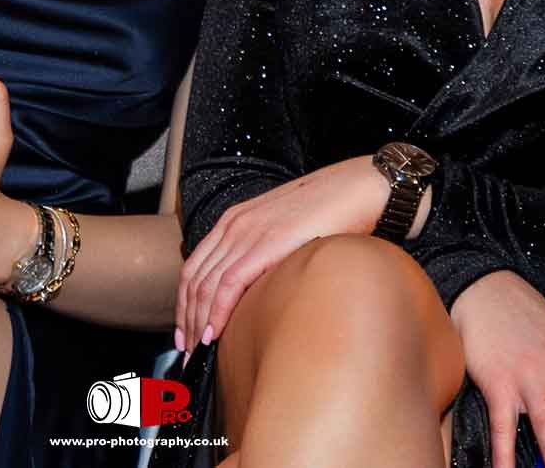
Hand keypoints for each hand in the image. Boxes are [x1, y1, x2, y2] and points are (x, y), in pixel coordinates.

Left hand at [175, 155, 385, 354]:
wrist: (360, 189)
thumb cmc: (331, 212)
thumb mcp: (285, 231)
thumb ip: (264, 253)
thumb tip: (260, 290)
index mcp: (235, 221)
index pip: (194, 268)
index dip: (184, 305)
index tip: (185, 336)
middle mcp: (235, 225)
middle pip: (194, 280)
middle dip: (186, 321)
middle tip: (186, 356)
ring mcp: (249, 232)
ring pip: (207, 285)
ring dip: (198, 323)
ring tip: (196, 355)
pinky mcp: (268, 243)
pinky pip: (231, 283)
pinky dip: (218, 312)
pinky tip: (215, 334)